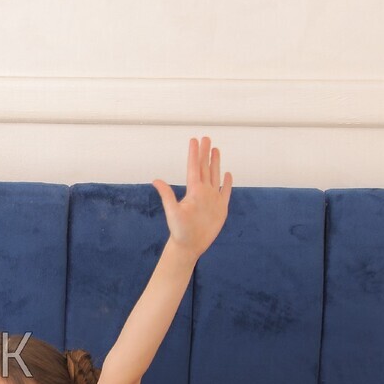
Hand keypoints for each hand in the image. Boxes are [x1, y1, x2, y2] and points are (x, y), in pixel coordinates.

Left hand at [152, 137, 232, 261]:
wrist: (189, 245)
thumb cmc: (179, 231)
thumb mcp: (172, 211)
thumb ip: (166, 195)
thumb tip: (155, 180)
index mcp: (193, 191)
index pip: (194, 167)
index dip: (194, 154)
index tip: (194, 140)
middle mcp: (203, 192)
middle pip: (205, 168)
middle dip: (205, 153)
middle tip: (206, 138)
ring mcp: (212, 199)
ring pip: (215, 176)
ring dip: (215, 163)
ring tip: (215, 150)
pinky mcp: (221, 207)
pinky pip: (225, 192)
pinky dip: (227, 183)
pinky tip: (228, 174)